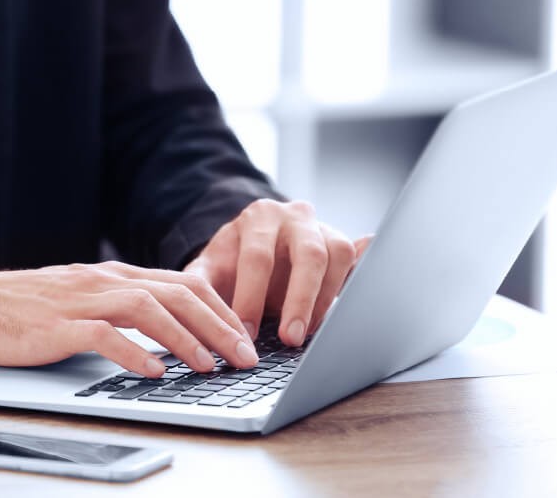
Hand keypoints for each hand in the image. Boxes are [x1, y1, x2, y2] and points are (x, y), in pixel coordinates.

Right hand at [0, 262, 257, 376]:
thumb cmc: (29, 305)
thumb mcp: (85, 296)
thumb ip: (124, 305)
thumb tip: (170, 329)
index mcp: (116, 274)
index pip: (184, 283)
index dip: (220, 308)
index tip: (244, 336)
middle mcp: (105, 280)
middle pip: (176, 294)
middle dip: (218, 325)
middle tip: (245, 356)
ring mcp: (81, 300)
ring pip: (147, 309)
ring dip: (186, 338)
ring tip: (210, 366)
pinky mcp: (56, 324)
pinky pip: (103, 335)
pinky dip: (133, 353)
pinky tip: (154, 372)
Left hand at [185, 199, 370, 345]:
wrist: (252, 247)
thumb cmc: (230, 263)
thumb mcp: (208, 269)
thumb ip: (199, 285)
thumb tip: (192, 314)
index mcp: (259, 217)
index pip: (258, 257)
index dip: (252, 297)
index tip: (246, 334)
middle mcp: (295, 216)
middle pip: (308, 255)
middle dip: (300, 301)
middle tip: (290, 339)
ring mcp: (323, 228)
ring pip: (338, 257)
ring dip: (326, 300)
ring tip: (308, 334)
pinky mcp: (342, 246)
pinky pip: (358, 258)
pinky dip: (363, 273)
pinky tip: (364, 295)